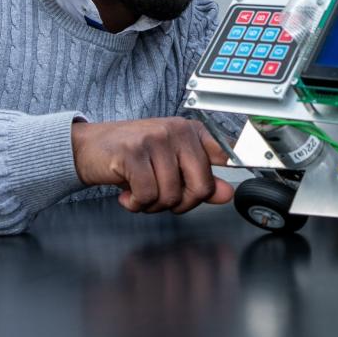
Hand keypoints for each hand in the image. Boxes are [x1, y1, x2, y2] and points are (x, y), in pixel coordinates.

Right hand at [71, 118, 234, 212]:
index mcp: (191, 132)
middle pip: (201, 186)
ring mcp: (155, 139)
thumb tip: (226, 193)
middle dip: (181, 204)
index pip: (225, 153)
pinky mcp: (133, 153)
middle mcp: (176, 131)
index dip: (243, 161)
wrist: (87, 148)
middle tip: (162, 199)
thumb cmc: (131, 156)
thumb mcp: (168, 165)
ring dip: (154, 205)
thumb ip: (199, 179)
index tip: (250, 170)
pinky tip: (128, 194)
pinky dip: (137, 204)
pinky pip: (148, 195)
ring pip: (172, 195)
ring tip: (141, 193)